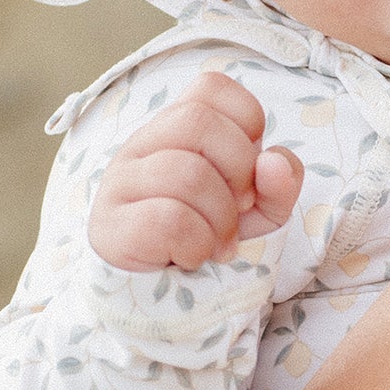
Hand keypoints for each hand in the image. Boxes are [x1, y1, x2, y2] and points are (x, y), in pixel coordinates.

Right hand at [87, 75, 305, 272]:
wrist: (162, 301)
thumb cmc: (209, 240)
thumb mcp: (258, 211)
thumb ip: (279, 182)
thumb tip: (274, 160)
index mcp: (176, 129)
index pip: (211, 88)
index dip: (247, 121)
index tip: (251, 168)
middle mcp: (141, 146)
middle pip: (196, 121)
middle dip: (237, 170)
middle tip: (238, 209)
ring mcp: (120, 184)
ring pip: (183, 172)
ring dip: (220, 218)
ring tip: (218, 244)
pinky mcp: (110, 228)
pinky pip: (167, 218)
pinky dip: (196, 244)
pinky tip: (192, 257)